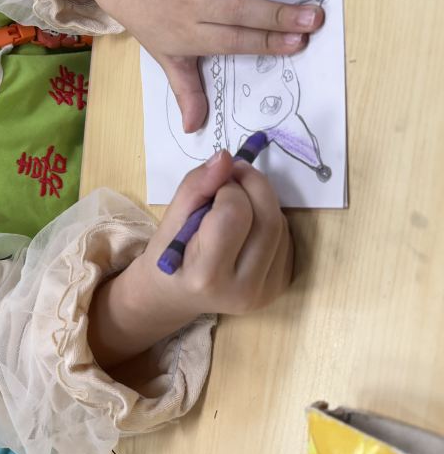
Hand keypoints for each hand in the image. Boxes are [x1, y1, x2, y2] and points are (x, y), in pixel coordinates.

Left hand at [64, 0, 323, 131]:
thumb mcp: (168, 60)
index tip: (297, 45)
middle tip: (314, 18)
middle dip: (278, 14)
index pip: (233, 40)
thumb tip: (195, 128)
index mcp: (193, 34)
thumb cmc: (155, 25)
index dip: (264, 42)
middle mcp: (198, 3)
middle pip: (241, 10)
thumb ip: (188, 92)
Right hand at [137, 151, 293, 319]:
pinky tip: (247, 226)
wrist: (175, 295)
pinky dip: (268, 220)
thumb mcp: (170, 220)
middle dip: (252, 185)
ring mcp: (266, 292)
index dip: (227, 188)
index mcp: (207, 276)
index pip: (234, 214)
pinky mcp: (281, 287)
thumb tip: (226, 157)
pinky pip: (286, 238)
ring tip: (235, 204)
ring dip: (262, 202)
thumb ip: (196, 186)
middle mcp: (243, 289)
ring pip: (281, 225)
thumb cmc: (168, 255)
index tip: (213, 184)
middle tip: (233, 176)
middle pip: (268, 219)